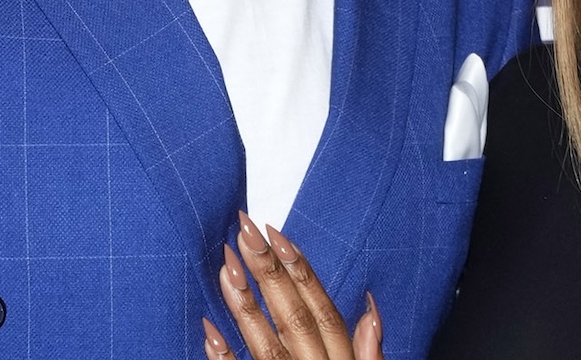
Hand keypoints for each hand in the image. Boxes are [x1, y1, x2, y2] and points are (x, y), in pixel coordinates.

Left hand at [204, 211, 382, 359]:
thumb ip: (369, 353)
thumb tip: (372, 311)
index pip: (323, 312)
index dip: (302, 273)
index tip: (278, 234)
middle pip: (294, 319)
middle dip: (270, 274)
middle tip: (245, 232)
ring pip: (266, 346)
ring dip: (246, 306)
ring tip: (226, 267)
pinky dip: (224, 357)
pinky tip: (208, 330)